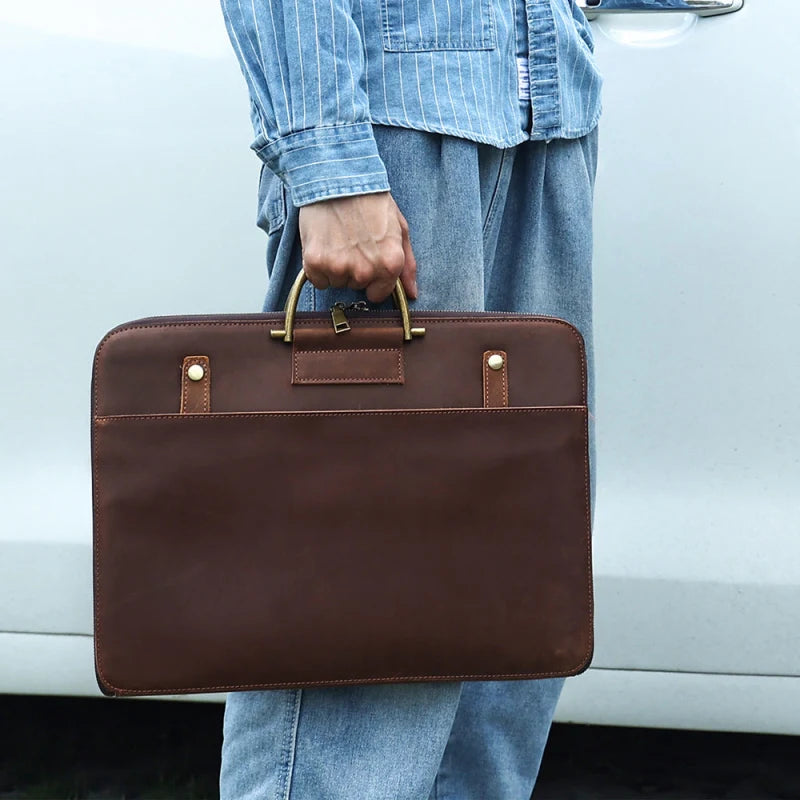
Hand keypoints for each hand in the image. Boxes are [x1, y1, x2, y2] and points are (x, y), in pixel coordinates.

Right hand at [298, 191, 417, 302]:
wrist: (338, 176)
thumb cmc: (370, 200)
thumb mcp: (399, 228)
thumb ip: (407, 265)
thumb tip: (411, 293)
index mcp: (390, 264)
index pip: (378, 294)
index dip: (372, 279)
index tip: (366, 261)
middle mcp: (365, 271)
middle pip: (355, 287)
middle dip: (353, 269)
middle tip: (351, 241)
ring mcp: (339, 267)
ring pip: (335, 283)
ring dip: (335, 267)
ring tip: (337, 238)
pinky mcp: (316, 262)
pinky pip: (316, 279)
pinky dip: (317, 266)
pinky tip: (323, 243)